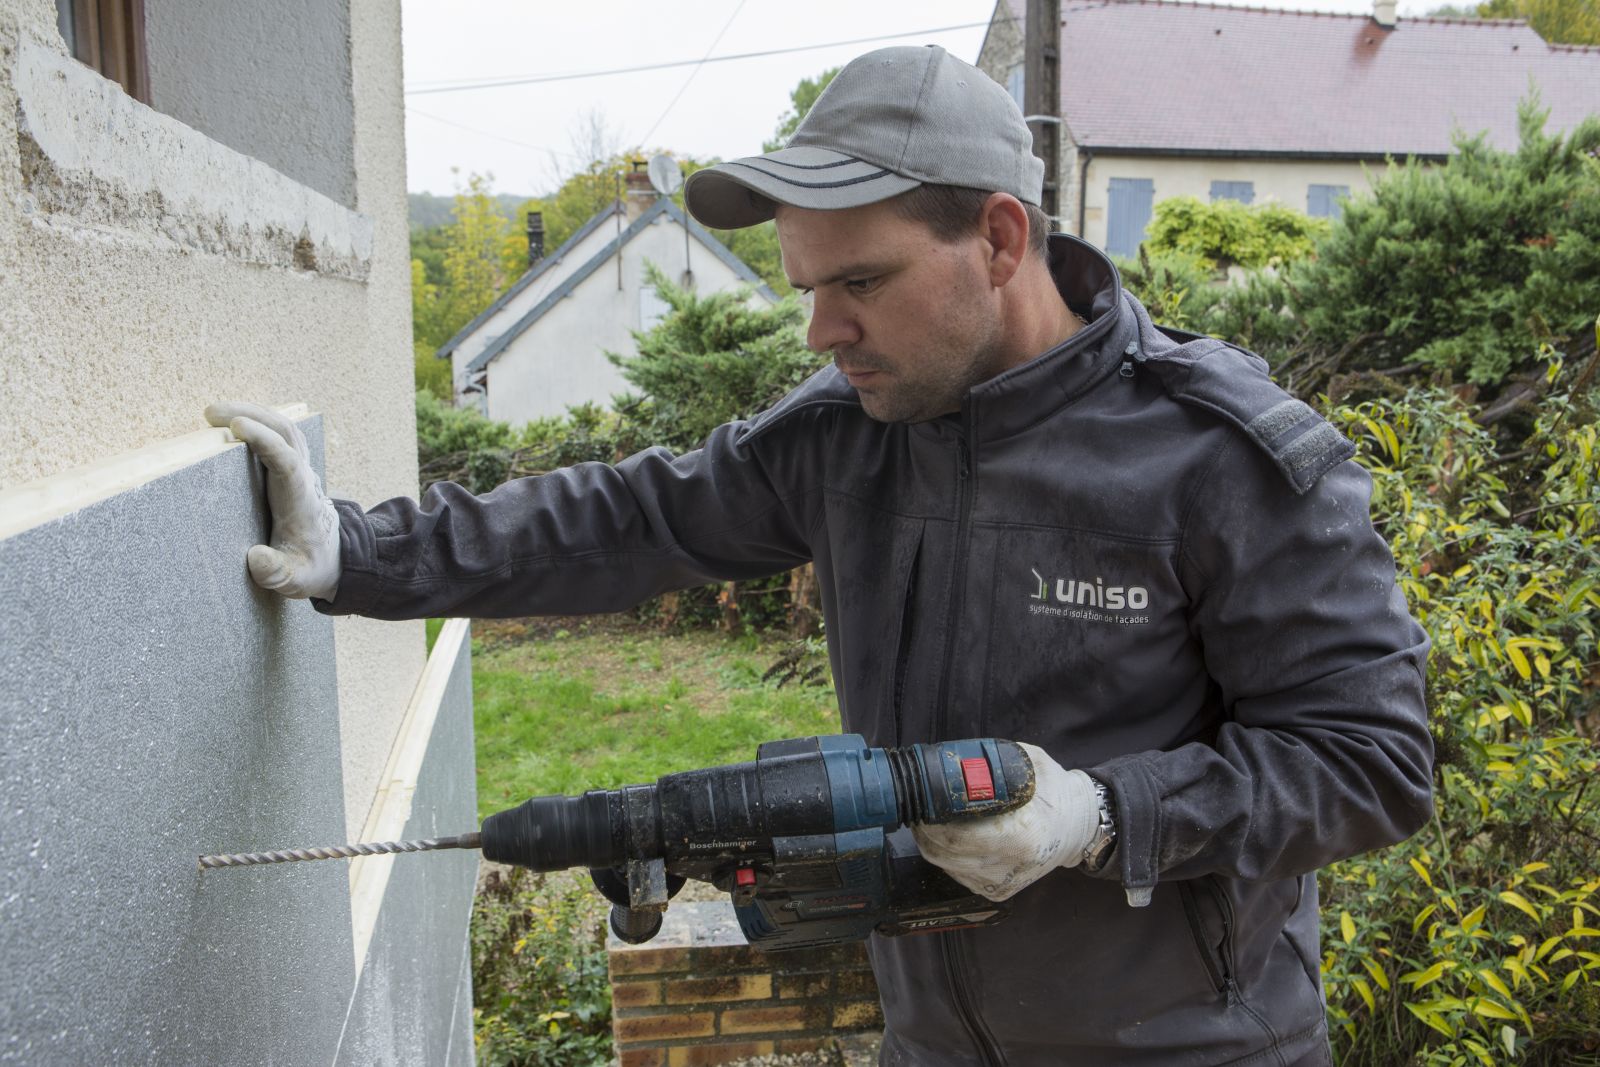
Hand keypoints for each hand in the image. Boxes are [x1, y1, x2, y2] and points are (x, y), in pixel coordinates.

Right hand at [205, 401, 340, 600]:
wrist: (334, 560)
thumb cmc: (309, 568)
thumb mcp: (295, 580)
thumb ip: (276, 573)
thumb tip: (256, 557)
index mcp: (301, 502)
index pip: (287, 462)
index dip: (265, 442)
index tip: (237, 427)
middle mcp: (304, 479)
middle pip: (287, 434)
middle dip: (253, 416)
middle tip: (211, 413)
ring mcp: (300, 470)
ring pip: (284, 430)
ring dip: (253, 414)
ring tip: (213, 413)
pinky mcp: (292, 469)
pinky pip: (280, 437)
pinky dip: (258, 423)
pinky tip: (231, 422)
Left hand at [913, 743, 1100, 900]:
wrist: (1077, 827)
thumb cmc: (1053, 792)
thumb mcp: (1030, 763)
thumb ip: (994, 762)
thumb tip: (954, 762)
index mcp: (1022, 837)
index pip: (958, 837)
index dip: (932, 820)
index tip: (921, 800)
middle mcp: (1011, 867)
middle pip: (945, 853)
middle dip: (925, 829)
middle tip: (918, 807)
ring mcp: (1002, 884)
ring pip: (945, 865)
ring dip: (931, 841)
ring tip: (929, 818)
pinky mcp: (997, 891)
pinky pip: (957, 872)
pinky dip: (946, 855)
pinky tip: (948, 837)